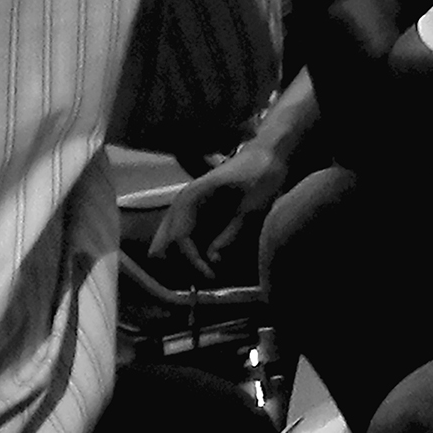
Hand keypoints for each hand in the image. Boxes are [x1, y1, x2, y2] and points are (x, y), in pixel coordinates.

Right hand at [146, 141, 291, 281]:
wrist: (265, 155)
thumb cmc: (260, 176)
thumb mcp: (251, 207)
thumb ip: (231, 233)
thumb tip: (212, 258)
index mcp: (193, 196)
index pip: (180, 236)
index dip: (192, 259)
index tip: (210, 274)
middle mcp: (185, 200)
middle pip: (166, 235)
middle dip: (174, 259)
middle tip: (189, 277)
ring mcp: (189, 202)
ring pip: (170, 232)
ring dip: (176, 253)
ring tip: (189, 270)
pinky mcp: (197, 206)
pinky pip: (181, 228)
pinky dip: (184, 244)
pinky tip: (195, 257)